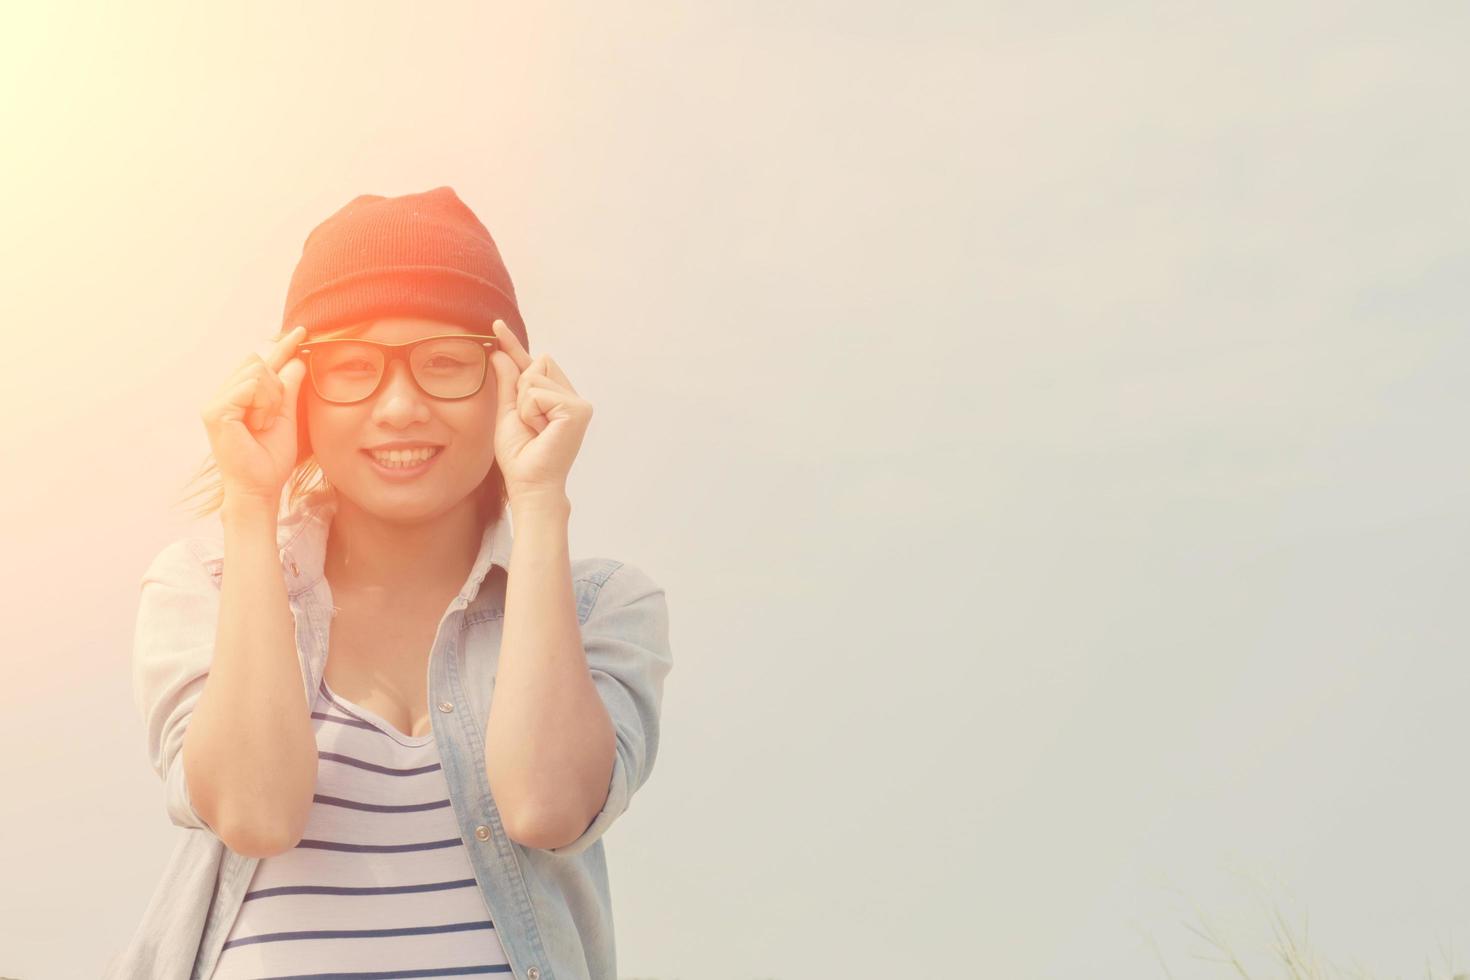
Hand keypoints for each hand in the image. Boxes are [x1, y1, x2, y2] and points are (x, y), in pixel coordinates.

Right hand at [200, 325, 308, 506]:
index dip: (282, 346)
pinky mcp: (215, 410)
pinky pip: (252, 385)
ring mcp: (215, 401)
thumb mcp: (285, 417)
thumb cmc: (270, 459)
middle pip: (258, 360)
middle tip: (269, 418)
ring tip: (261, 424)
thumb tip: (296, 360)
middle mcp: (223, 394)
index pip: (262, 363)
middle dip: (275, 386)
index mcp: (238, 396)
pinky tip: (257, 424)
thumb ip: (288, 388)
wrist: (260, 488)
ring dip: (270, 397)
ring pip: (256, 370)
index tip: (302, 331)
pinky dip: (263, 404)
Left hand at [488, 318, 592, 505]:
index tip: (495, 325)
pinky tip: (542, 431)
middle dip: (522, 389)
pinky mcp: (577, 409)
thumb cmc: (521, 455)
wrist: (530, 482)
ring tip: (536, 429)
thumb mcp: (508, 412)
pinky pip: (538, 393)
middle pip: (538, 361)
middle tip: (530, 423)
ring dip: (525, 404)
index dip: (513, 344)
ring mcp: (578, 403)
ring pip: (535, 376)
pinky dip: (531, 412)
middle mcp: (571, 396)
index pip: (532, 363)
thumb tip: (499, 353)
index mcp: (556, 397)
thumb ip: (507, 383)